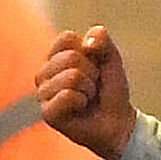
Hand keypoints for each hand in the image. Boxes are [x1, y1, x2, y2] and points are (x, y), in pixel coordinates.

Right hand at [34, 26, 136, 159]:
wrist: (117, 121)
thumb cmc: (110, 89)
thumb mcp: (110, 57)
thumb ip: (100, 38)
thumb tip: (86, 44)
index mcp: (55, 57)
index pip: (67, 38)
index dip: (90, 51)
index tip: (94, 66)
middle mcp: (44, 73)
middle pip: (71, 57)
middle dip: (92, 72)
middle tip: (92, 86)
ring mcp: (43, 94)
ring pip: (72, 76)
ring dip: (89, 88)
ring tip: (87, 98)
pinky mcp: (47, 113)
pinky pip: (67, 95)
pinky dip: (82, 101)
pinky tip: (81, 109)